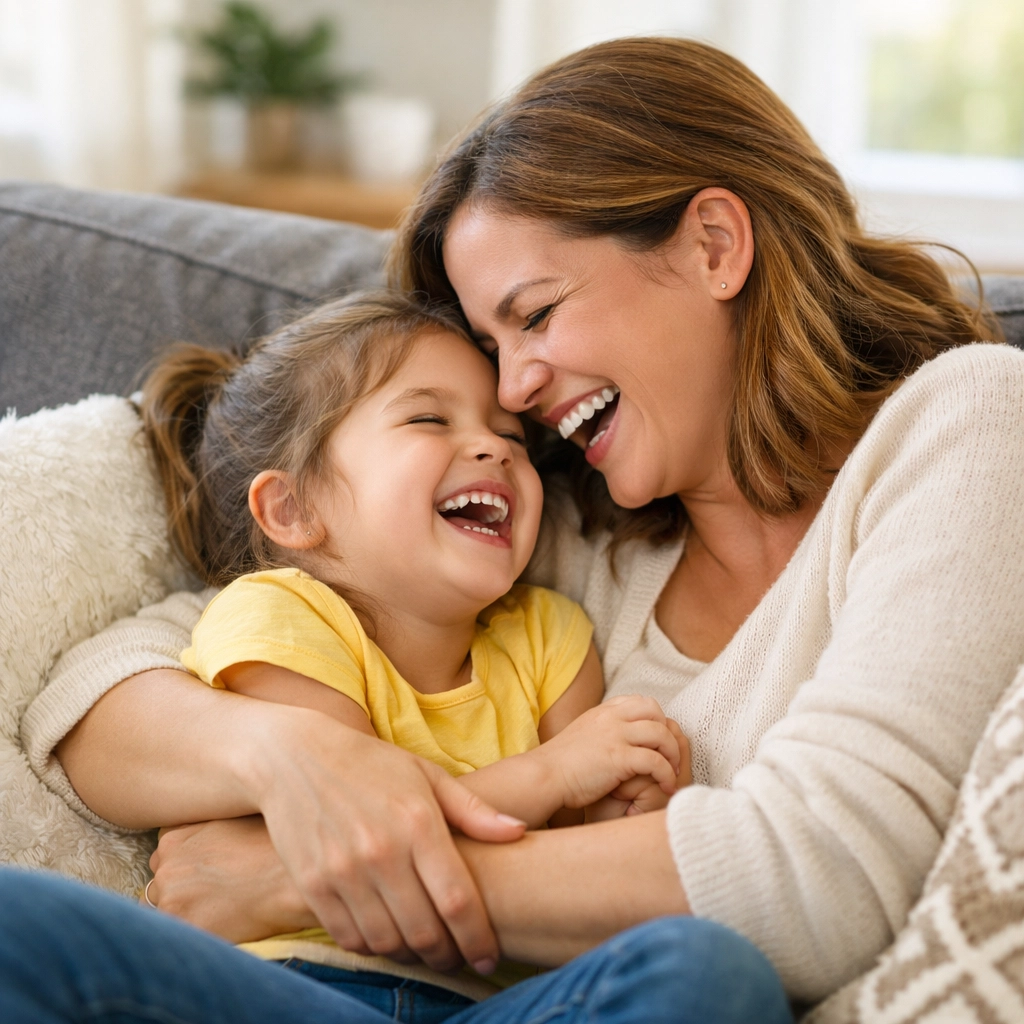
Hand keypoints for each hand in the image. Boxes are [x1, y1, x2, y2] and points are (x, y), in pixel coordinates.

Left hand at [143, 817, 316, 944]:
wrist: (288, 880)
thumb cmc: (271, 846)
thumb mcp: (231, 820)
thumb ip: (203, 829)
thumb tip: (200, 843)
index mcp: (175, 837)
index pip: (164, 854)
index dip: (184, 864)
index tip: (203, 871)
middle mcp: (166, 867)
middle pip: (160, 883)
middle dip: (179, 889)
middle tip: (211, 893)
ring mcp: (171, 898)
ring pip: (162, 910)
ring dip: (181, 912)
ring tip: (215, 911)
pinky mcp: (183, 928)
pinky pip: (173, 935)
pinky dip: (189, 931)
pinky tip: (215, 925)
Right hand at [247, 710, 525, 973]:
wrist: (294, 756)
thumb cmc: (372, 764)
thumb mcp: (427, 775)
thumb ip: (473, 810)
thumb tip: (519, 832)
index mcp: (418, 823)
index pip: (457, 900)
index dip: (478, 938)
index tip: (489, 956)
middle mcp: (381, 851)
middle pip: (425, 932)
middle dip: (449, 957)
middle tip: (459, 959)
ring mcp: (343, 871)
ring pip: (388, 942)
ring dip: (413, 956)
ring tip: (426, 950)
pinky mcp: (313, 885)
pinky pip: (351, 938)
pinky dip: (374, 948)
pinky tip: (388, 937)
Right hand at [535, 695, 681, 810]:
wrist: (543, 776)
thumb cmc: (560, 764)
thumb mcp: (582, 734)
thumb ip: (600, 730)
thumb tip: (616, 737)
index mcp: (602, 711)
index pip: (641, 702)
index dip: (655, 719)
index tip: (658, 741)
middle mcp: (610, 718)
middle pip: (655, 711)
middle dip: (668, 732)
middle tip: (670, 755)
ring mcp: (615, 736)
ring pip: (661, 734)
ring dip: (673, 754)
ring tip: (673, 773)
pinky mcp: (619, 758)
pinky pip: (656, 761)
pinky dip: (667, 774)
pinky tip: (666, 787)